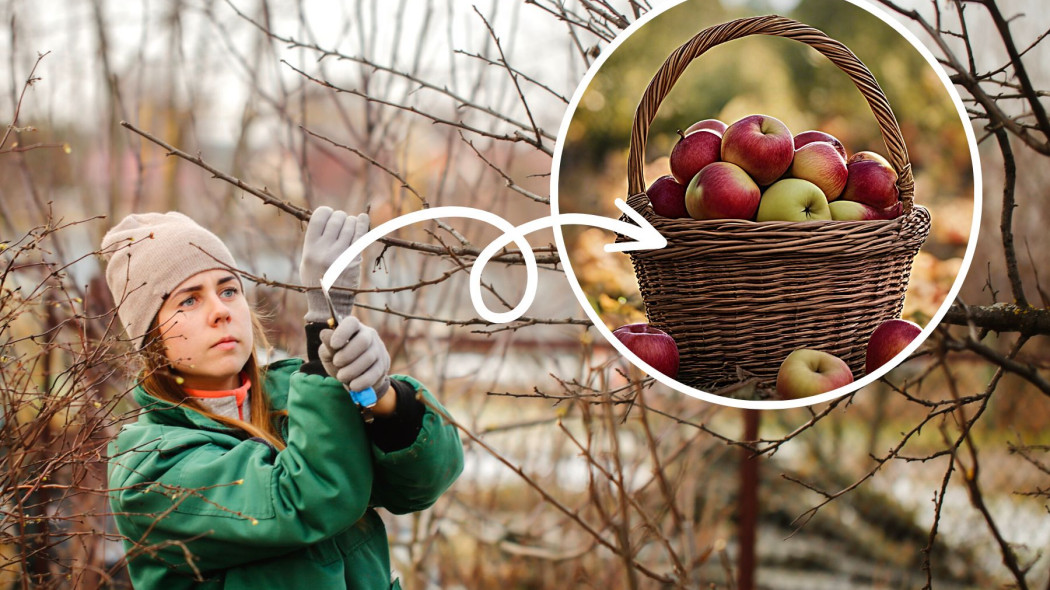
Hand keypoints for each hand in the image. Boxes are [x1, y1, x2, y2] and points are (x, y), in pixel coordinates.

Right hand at [300, 206, 369, 323]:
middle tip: (342, 222)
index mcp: (310, 248)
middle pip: (336, 219)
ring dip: (351, 222)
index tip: (330, 215)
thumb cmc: (317, 280)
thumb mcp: (307, 261)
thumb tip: (325, 220)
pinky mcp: (354, 259)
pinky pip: (360, 235)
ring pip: (349, 225)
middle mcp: (324, 250)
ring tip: (351, 225)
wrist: (329, 303)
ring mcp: (340, 254)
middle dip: (341, 217)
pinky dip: (362, 224)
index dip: (326, 212)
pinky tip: (362, 218)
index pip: (319, 217)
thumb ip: (314, 241)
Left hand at [319, 316, 390, 402]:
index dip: (342, 333)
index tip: (334, 345)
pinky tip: (353, 385)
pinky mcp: (383, 364)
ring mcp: (378, 349)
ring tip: (341, 377)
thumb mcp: (329, 353)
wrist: (356, 375)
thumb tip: (324, 333)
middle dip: (347, 354)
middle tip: (336, 363)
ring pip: (369, 358)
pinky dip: (362, 381)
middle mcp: (369, 334)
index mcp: (354, 327)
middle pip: (363, 341)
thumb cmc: (340, 359)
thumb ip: (327, 346)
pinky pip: (375, 373)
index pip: (351, 323)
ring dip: (352, 370)